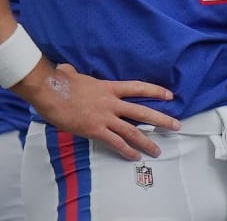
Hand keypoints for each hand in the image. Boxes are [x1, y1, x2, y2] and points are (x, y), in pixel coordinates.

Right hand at [16, 60, 180, 160]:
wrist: (50, 92)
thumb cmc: (59, 82)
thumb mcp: (71, 74)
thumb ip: (74, 73)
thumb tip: (67, 69)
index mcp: (109, 88)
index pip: (138, 88)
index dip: (156, 91)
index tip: (170, 96)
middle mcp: (111, 103)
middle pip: (142, 112)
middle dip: (161, 120)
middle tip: (176, 126)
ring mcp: (105, 117)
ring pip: (132, 131)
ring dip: (146, 142)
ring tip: (158, 151)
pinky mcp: (95, 130)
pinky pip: (115, 142)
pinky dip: (126, 150)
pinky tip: (134, 157)